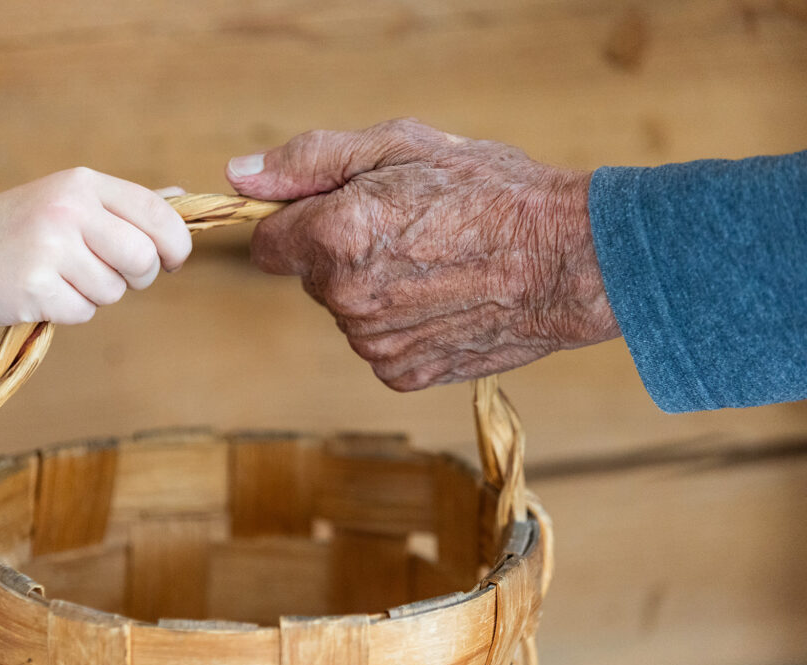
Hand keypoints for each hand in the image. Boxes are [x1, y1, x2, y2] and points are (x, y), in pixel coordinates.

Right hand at [0, 167, 190, 326]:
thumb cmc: (22, 229)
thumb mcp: (70, 200)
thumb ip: (126, 204)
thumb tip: (182, 197)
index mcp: (83, 184)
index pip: (157, 213)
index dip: (176, 244)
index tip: (172, 260)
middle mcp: (68, 209)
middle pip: (143, 258)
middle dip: (139, 276)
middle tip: (114, 274)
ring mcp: (49, 247)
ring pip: (114, 291)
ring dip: (96, 294)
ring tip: (62, 276)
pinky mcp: (35, 287)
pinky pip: (84, 312)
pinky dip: (71, 310)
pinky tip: (45, 291)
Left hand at [227, 119, 619, 390]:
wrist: (571, 259)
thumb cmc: (491, 191)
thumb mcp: (399, 146)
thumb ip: (308, 161)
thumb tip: (237, 176)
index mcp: (334, 235)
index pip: (268, 243)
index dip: (300, 222)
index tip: (339, 211)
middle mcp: (345, 298)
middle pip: (311, 277)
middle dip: (341, 252)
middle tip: (409, 229)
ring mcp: (374, 344)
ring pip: (347, 312)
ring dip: (374, 290)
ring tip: (437, 263)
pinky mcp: (403, 375)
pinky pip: (379, 346)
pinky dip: (401, 326)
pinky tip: (445, 300)